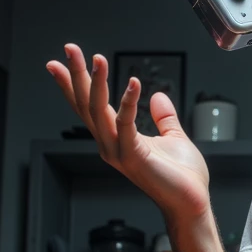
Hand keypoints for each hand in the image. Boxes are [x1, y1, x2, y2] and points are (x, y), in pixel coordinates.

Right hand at [46, 43, 210, 220]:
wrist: (191, 202)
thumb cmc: (183, 176)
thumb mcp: (173, 137)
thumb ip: (163, 117)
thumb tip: (158, 96)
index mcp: (115, 139)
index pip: (88, 107)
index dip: (74, 84)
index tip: (61, 62)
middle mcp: (110, 145)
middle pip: (86, 105)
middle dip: (77, 75)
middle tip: (70, 48)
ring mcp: (118, 152)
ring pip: (98, 111)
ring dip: (97, 83)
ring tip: (97, 58)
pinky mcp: (133, 157)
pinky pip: (125, 124)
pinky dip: (129, 102)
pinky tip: (134, 83)